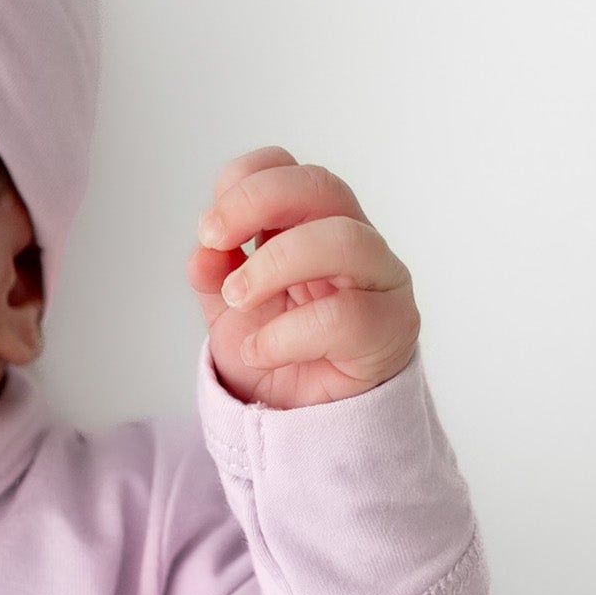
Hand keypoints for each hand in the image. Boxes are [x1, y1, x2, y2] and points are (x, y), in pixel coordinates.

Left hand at [187, 147, 419, 407]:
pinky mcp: (393, 327)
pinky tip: (260, 352)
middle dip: (258, 202)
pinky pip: (346, 315)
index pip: (287, 169)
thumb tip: (202, 254)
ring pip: (344, 239)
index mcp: (309, 225)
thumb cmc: (279, 357)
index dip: (245, 181)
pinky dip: (288, 333)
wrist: (306, 424)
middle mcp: (352, 240)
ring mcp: (380, 280)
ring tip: (239, 299)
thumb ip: (216, 278)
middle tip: (215, 239)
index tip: (209, 227)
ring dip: (276, 264)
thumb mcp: (231, 315)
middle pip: (321, 186)